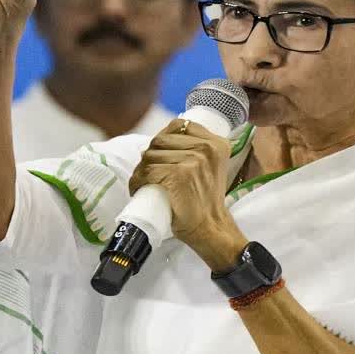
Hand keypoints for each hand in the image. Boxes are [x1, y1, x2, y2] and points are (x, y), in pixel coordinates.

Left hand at [129, 120, 245, 267]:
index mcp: (217, 144)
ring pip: (151, 155)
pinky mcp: (179, 175)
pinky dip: (137, 180)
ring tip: (141, 180)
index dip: (163, 137)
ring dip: (140, 169)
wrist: (211, 227)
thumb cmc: (207, 201)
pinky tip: (137, 187)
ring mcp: (193, 160)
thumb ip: (199, 152)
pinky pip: (148, 171)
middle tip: (146, 170)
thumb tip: (159, 143)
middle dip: (149, 154)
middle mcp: (207, 148)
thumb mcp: (212, 168)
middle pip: (161, 140)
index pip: (179, 126)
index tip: (158, 152)